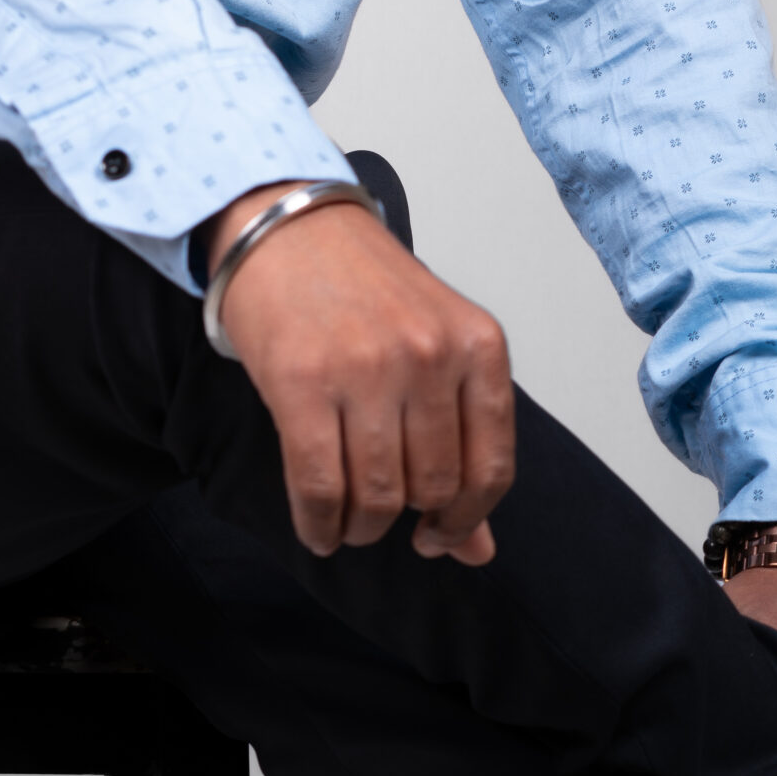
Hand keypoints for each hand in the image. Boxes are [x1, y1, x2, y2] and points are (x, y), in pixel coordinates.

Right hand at [203, 183, 513, 565]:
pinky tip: (317, 527)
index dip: (466, 519)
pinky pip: (319, 485)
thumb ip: (461, 443)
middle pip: (431, 487)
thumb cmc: (361, 286)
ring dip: (360, 526)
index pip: (491, 467)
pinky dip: (317, 523)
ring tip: (347, 521)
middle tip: (380, 513)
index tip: (439, 533)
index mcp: (476, 344)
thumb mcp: (432, 347)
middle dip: (404, 518)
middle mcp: (429, 355)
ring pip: (377, 495)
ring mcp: (366, 367)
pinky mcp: (302, 381)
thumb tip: (479, 551)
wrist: (285, 224)